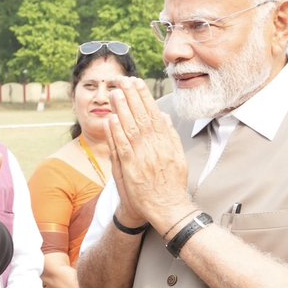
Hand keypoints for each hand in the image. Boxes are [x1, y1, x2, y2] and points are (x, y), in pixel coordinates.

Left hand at [106, 77, 192, 231]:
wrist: (167, 208)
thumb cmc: (171, 183)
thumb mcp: (177, 156)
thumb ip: (169, 135)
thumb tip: (164, 116)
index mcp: (166, 142)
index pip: (152, 114)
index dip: (143, 97)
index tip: (137, 82)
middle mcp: (155, 147)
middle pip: (141, 117)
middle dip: (131, 96)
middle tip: (122, 80)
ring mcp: (142, 158)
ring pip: (130, 129)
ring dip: (122, 109)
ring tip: (114, 92)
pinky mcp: (131, 170)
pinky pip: (122, 148)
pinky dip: (116, 133)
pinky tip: (111, 119)